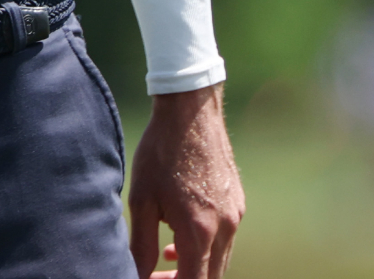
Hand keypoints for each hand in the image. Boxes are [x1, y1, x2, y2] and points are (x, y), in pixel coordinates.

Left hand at [127, 83, 244, 278]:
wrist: (191, 112)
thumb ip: (140, 248)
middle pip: (211, 278)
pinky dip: (206, 248)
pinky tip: (180, 236)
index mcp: (199, 231)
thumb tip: (135, 275)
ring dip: (195, 267)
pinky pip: (225, 240)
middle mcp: (224, 227)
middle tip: (156, 274)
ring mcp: (235, 214)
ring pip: (220, 261)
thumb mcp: (142, 203)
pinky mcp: (237, 203)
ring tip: (166, 256)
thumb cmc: (161, 154)